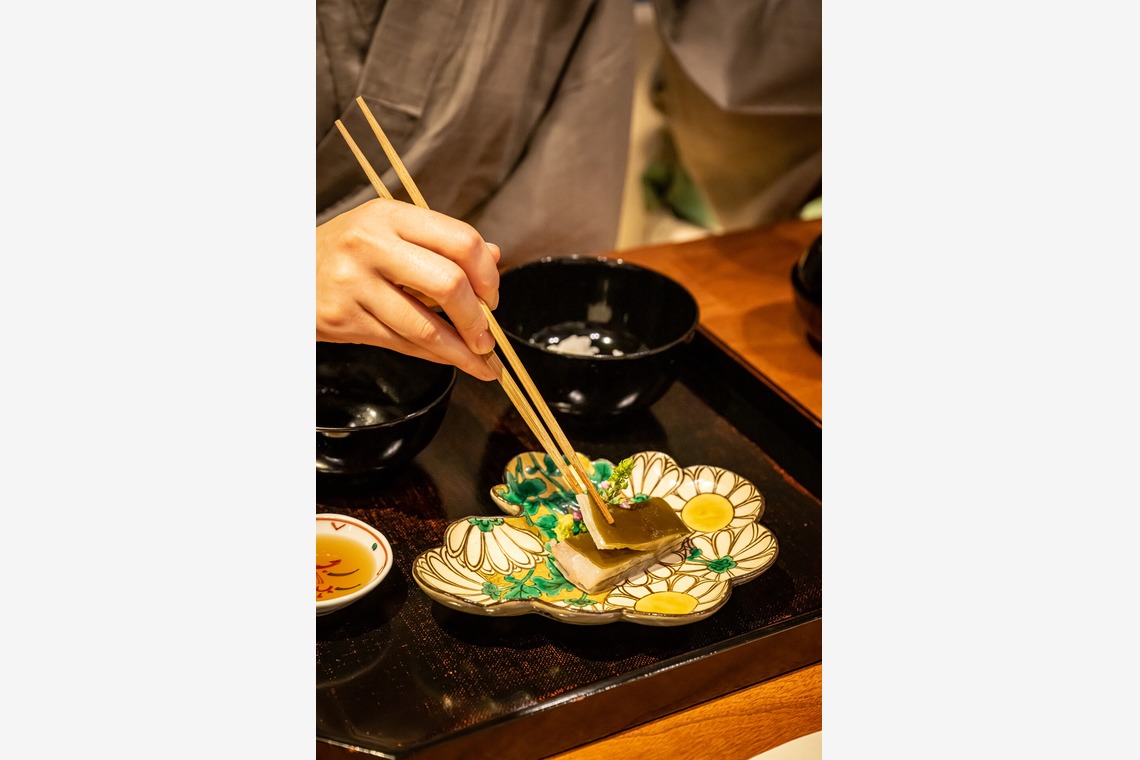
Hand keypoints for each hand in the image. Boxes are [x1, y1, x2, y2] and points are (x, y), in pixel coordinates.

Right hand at [317, 198, 500, 380]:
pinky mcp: (343, 318)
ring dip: (461, 351)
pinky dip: (434, 356)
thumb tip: (494, 257)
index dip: (488, 274)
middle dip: (478, 318)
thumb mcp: (389, 232)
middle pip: (449, 283)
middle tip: (487, 337)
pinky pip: (402, 343)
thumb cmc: (347, 253)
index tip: (492, 296)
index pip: (461, 240)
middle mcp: (371, 244)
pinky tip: (450, 361)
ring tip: (481, 361)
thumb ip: (440, 243)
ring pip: (426, 326)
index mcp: (391, 215)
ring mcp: (354, 282)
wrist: (285, 273)